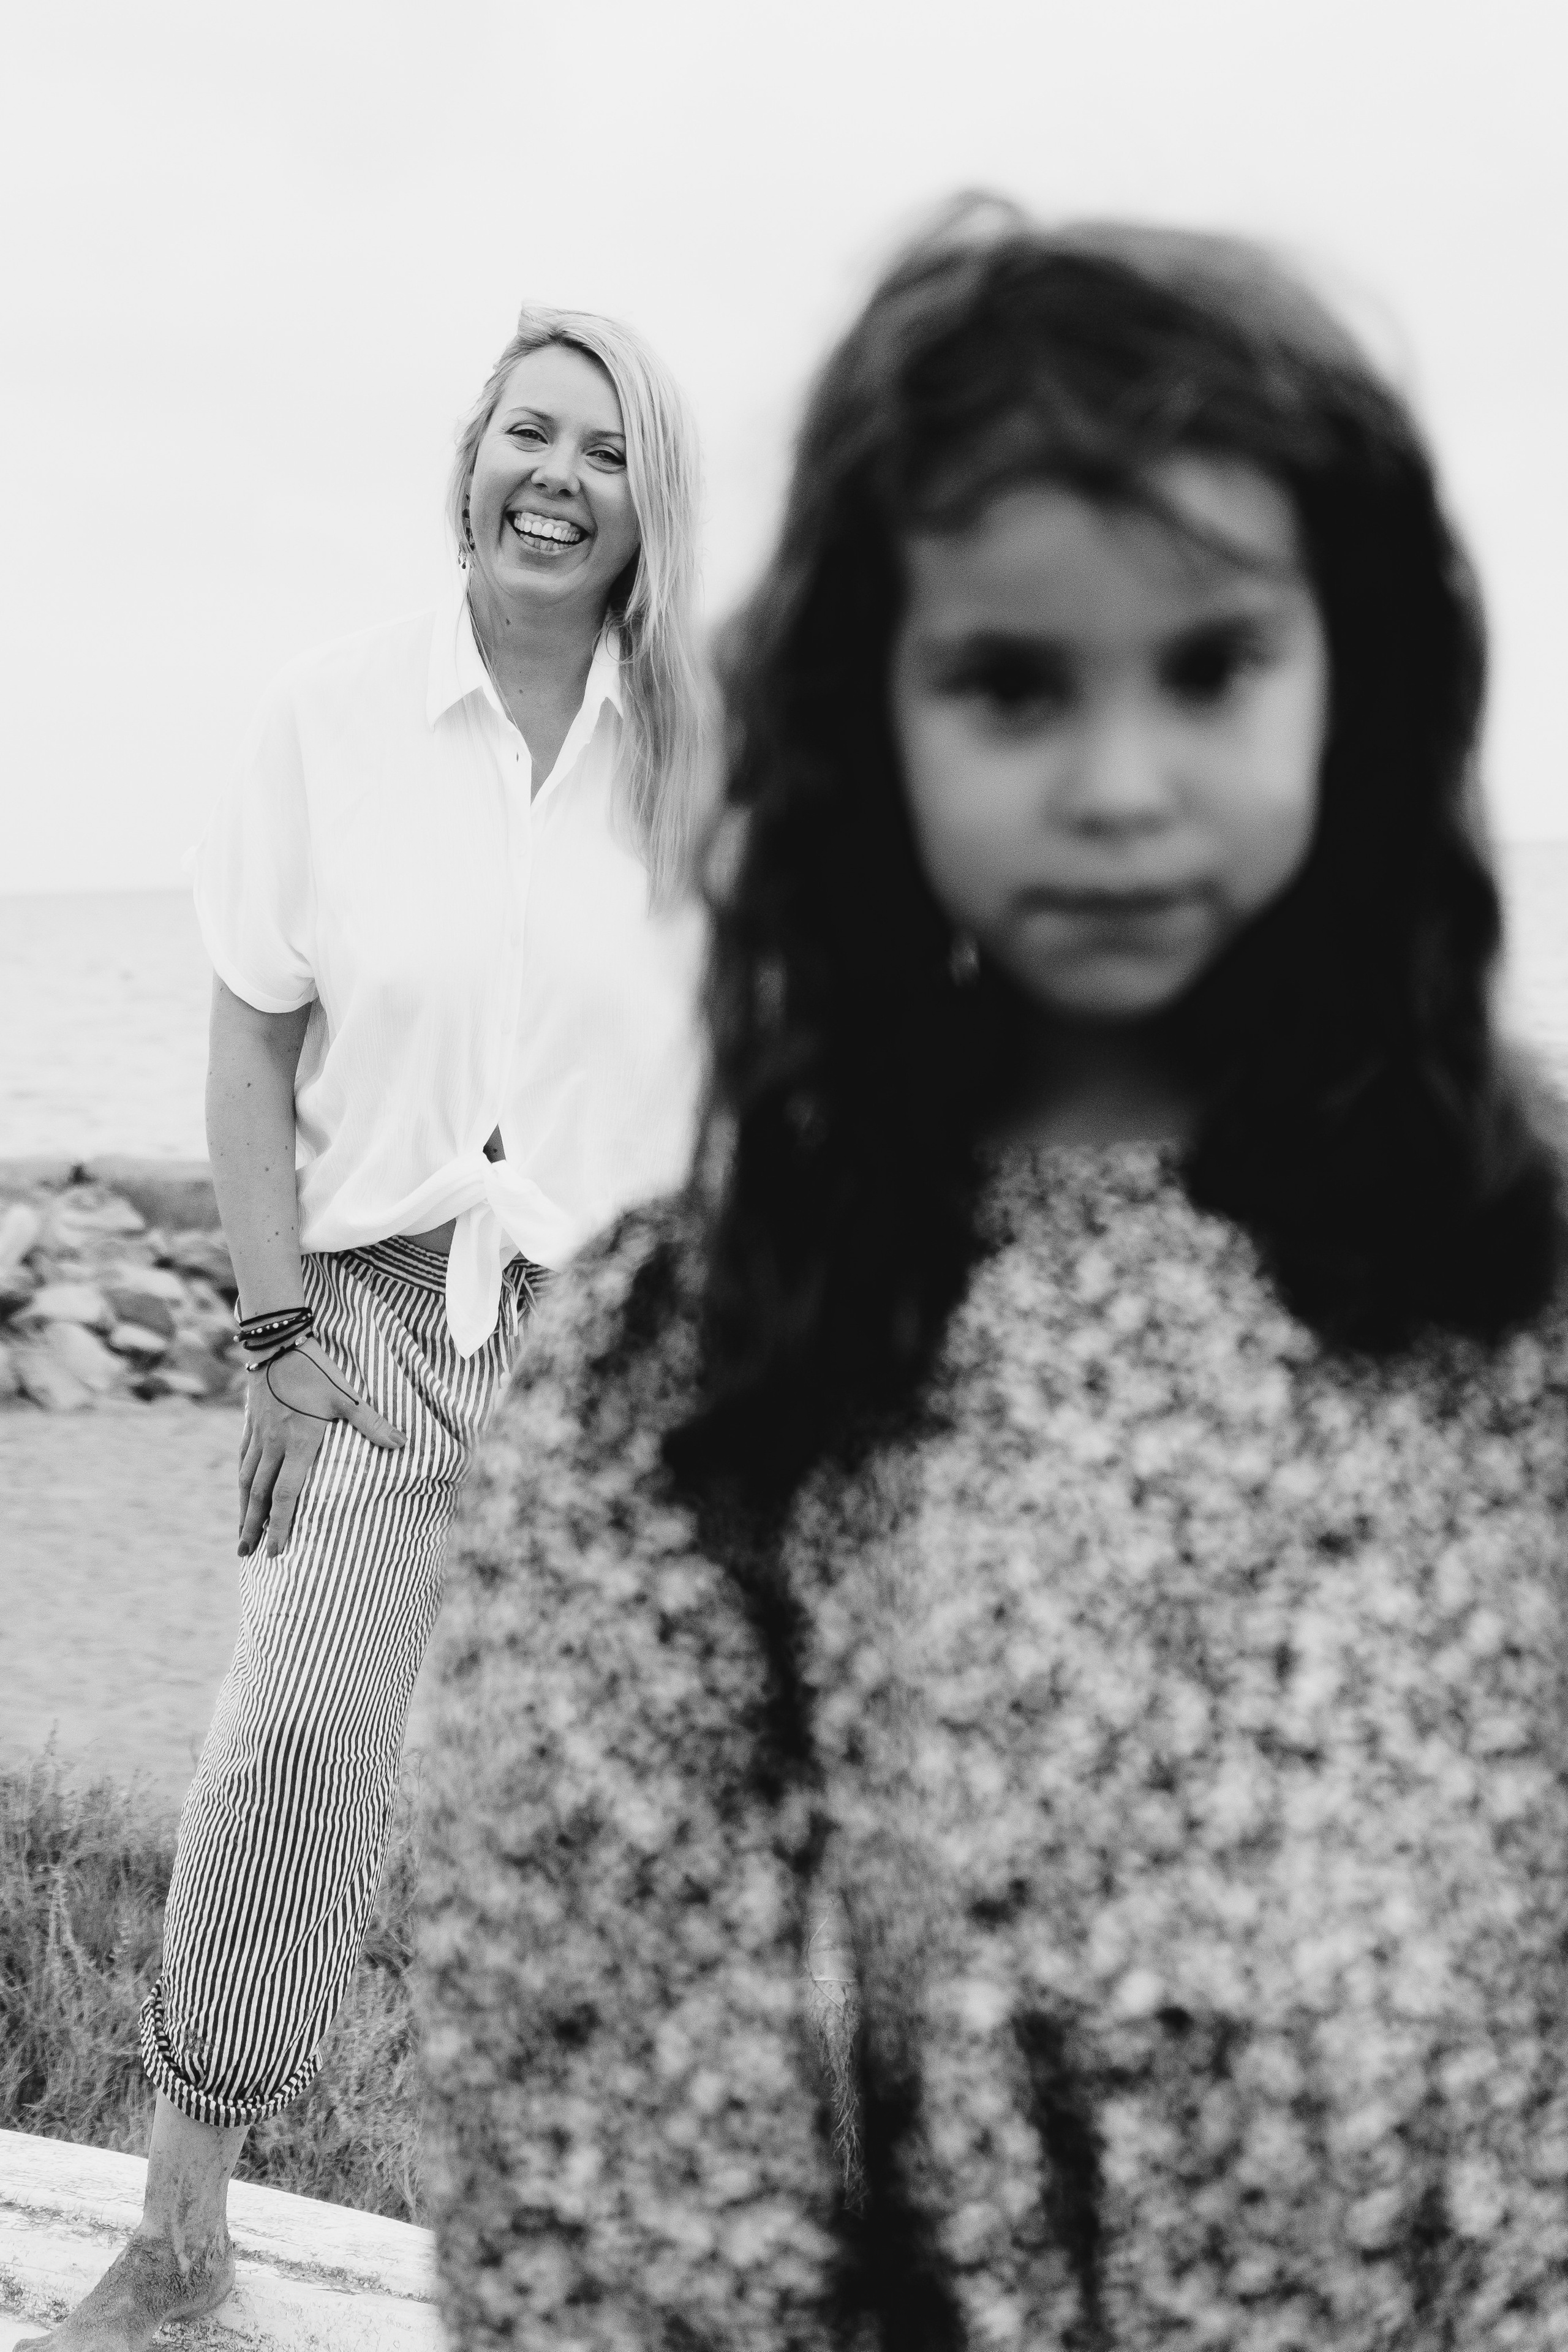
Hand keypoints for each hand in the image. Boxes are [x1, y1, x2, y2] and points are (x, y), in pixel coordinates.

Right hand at [237, 1337, 404, 1557]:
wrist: (277, 1343)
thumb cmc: (316, 1370)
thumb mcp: (347, 1396)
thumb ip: (371, 1423)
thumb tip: (402, 1444)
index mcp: (299, 1442)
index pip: (287, 1494)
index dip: (281, 1524)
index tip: (277, 1550)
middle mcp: (273, 1445)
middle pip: (260, 1495)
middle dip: (254, 1527)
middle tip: (248, 1554)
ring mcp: (258, 1436)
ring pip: (246, 1481)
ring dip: (243, 1510)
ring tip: (241, 1536)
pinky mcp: (249, 1425)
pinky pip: (243, 1461)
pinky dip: (242, 1483)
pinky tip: (243, 1494)